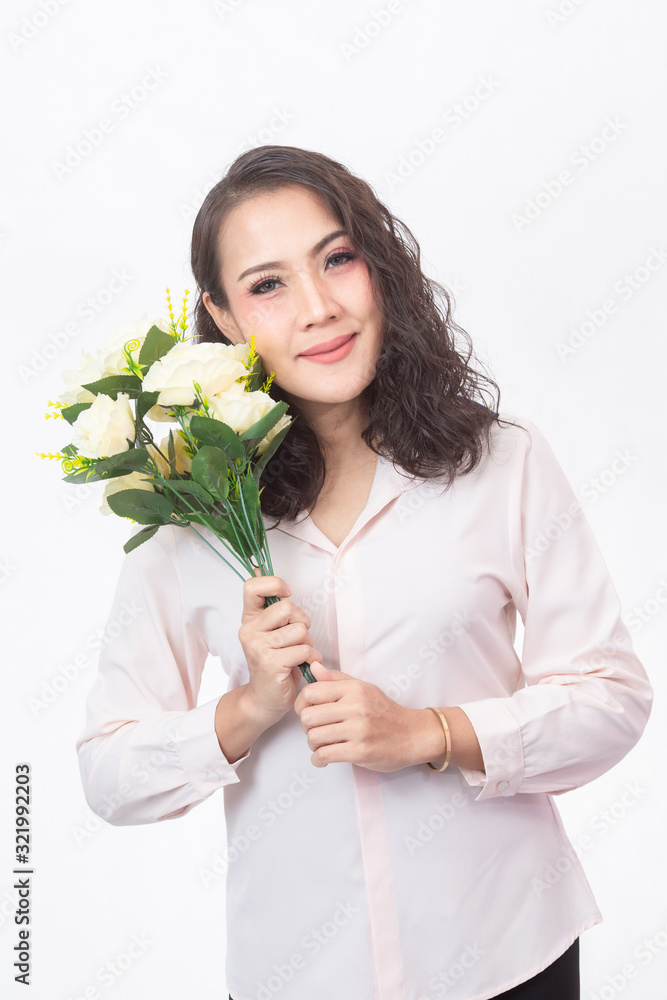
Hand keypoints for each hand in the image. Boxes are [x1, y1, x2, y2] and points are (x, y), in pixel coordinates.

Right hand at [237, 572, 322, 727]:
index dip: (275, 584)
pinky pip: (304, 650)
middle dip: (302, 622)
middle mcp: (249, 630)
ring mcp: (258, 647)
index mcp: (249, 618)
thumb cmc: (276, 663)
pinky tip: (303, 667)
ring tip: (299, 655)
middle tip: (298, 638)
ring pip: (300, 630)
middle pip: (287, 608)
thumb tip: (274, 580)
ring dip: (308, 643)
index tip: (287, 594)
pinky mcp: (271, 664)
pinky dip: (311, 658)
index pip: (252, 586)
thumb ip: (276, 612)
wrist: (264, 700)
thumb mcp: (271, 633)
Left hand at [293, 662, 438, 771]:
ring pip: (314, 737)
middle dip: (306, 727)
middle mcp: (356, 707)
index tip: (306, 712)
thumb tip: (313, 668)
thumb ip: (337, 679)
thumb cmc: (386, 712)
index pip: (311, 692)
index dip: (302, 704)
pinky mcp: (361, 751)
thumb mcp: (364, 689)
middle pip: (308, 717)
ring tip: (321, 745)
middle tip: (314, 730)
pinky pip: (325, 755)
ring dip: (312, 744)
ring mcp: (358, 730)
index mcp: (354, 689)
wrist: (413, 735)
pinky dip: (318, 759)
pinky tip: (323, 758)